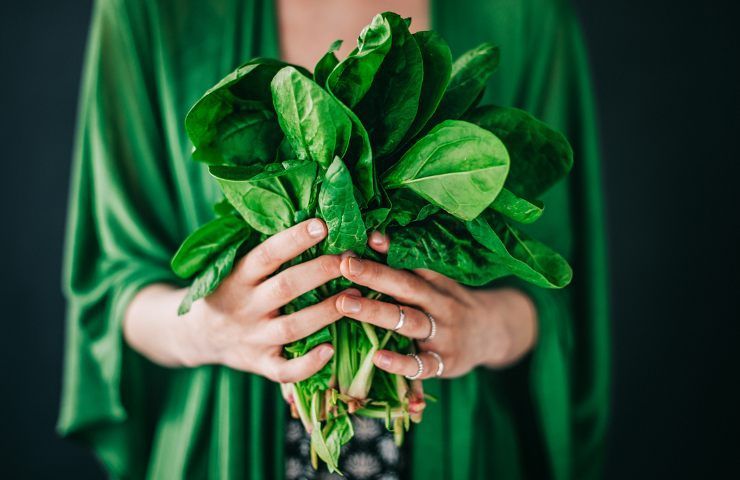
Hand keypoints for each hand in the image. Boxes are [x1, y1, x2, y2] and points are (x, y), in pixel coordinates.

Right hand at [178, 218, 353, 382]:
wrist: (197, 335)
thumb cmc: (230, 291)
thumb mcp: (234, 267)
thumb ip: (265, 251)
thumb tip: (309, 215)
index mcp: (237, 277)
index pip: (266, 254)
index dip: (294, 239)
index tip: (322, 224)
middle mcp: (245, 307)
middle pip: (286, 287)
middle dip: (321, 271)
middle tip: (351, 259)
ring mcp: (253, 338)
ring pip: (293, 327)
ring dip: (327, 312)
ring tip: (357, 296)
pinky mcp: (260, 364)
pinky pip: (284, 370)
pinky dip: (308, 364)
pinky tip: (331, 350)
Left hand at [333, 232, 537, 378]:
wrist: (493, 335)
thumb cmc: (450, 304)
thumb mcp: (435, 282)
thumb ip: (405, 265)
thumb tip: (372, 237)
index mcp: (435, 283)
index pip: (410, 264)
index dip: (386, 251)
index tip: (360, 241)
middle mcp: (440, 305)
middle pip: (406, 287)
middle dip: (374, 275)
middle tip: (344, 265)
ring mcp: (443, 335)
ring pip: (409, 322)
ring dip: (376, 312)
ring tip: (345, 304)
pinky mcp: (444, 363)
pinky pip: (421, 365)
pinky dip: (400, 363)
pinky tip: (377, 358)